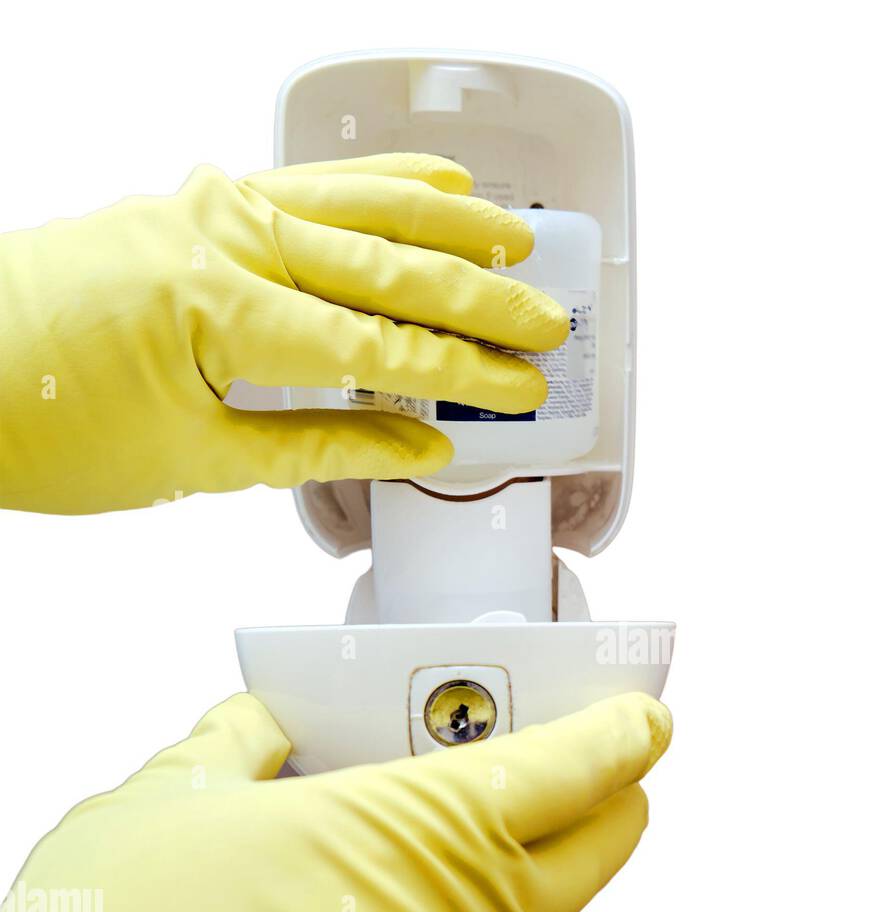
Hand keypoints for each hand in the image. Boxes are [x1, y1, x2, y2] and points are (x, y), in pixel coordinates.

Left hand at [0, 155, 567, 513]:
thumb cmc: (43, 421)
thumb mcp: (194, 460)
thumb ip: (319, 448)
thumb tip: (416, 450)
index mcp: (224, 308)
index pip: (381, 348)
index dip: (464, 376)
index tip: (520, 391)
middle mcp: (222, 236)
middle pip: (384, 265)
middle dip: (478, 299)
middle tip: (548, 322)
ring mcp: (206, 205)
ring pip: (355, 203)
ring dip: (444, 223)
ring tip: (514, 239)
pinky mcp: (195, 202)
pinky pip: (304, 182)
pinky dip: (373, 182)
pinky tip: (428, 185)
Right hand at [0, 691, 669, 911]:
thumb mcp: (176, 793)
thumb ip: (243, 740)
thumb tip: (268, 725)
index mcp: (430, 829)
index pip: (583, 767)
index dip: (626, 730)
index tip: (645, 714)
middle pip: (601, 851)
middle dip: (613, 800)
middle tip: (589, 772)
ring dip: (531, 887)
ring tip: (467, 856)